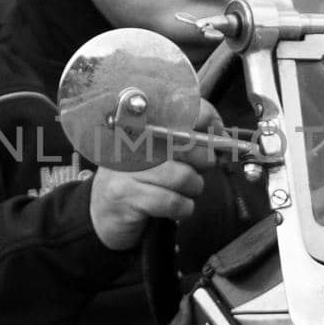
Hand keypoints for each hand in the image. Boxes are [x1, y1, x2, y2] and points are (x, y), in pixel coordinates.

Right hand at [87, 101, 224, 250]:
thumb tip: (221, 137)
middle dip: (204, 160)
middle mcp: (133, 142)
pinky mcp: (127, 195)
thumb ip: (186, 144)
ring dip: (192, 189)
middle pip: (187, 142)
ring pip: (184, 176)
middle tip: (199, 170)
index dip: (207, 118)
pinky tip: (175, 208)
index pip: (181, 108)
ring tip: (182, 192)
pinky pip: (173, 201)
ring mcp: (128, 169)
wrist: (101, 216)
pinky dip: (183, 208)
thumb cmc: (137, 184)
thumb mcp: (160, 157)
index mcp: (143, 126)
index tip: (219, 132)